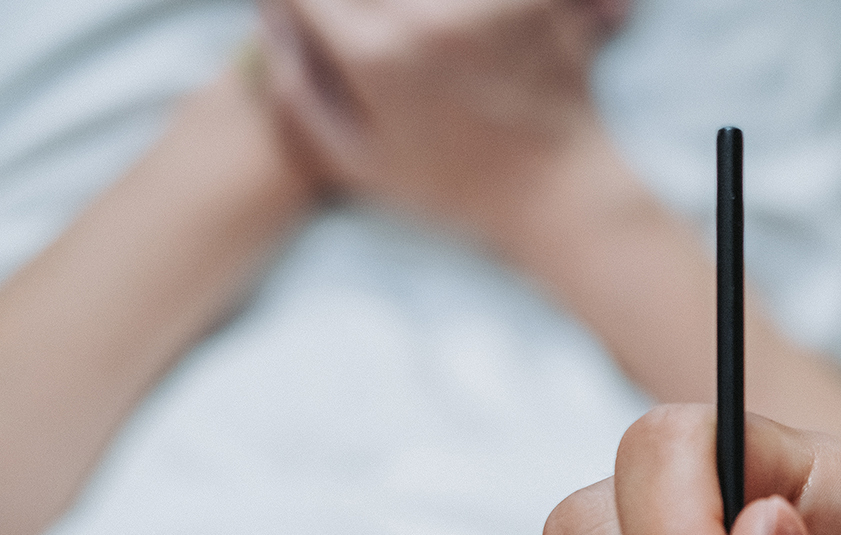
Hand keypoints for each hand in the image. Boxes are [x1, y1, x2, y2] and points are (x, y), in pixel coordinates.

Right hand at [256, 0, 626, 241]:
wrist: (559, 198)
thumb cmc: (458, 190)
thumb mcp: (362, 163)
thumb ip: (302, 92)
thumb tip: (270, 19)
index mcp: (375, 55)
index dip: (295, 2)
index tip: (306, 15)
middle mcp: (427, 19)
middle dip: (362, 11)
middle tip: (368, 29)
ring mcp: (485, 7)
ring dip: (413, 12)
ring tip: (433, 52)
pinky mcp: (534, 7)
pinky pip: (504, 0)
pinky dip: (494, 12)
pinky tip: (481, 26)